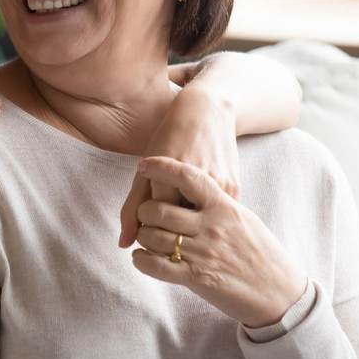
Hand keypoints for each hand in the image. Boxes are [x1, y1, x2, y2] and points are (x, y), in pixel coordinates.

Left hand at [119, 87, 239, 246]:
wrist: (207, 113)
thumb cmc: (168, 140)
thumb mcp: (146, 170)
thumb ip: (132, 208)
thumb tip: (123, 244)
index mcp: (172, 177)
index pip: (154, 220)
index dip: (147, 225)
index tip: (147, 221)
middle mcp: (199, 182)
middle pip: (177, 227)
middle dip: (166, 232)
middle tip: (163, 225)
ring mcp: (220, 187)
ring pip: (198, 226)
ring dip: (188, 230)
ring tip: (180, 219)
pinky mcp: (235, 190)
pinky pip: (215, 218)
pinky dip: (204, 221)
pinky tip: (198, 213)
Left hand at [131, 156, 306, 327]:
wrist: (282, 293)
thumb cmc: (262, 252)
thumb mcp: (243, 219)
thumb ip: (216, 204)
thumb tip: (188, 188)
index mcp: (224, 206)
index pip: (188, 177)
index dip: (161, 167)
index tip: (144, 163)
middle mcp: (212, 226)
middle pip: (159, 209)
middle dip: (144, 211)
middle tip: (145, 215)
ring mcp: (203, 253)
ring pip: (153, 237)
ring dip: (143, 236)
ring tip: (146, 237)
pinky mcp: (197, 278)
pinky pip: (156, 266)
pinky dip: (141, 260)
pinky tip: (142, 258)